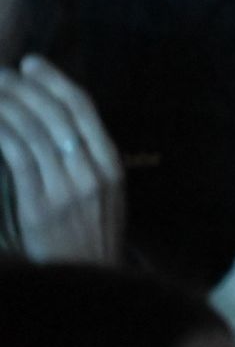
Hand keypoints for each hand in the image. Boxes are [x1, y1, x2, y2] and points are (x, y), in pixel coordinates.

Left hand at [0, 55, 124, 262]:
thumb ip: (85, 164)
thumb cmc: (90, 240)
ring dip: (8, 107)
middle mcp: (93, 172)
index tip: (31, 63)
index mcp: (111, 166)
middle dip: (26, 89)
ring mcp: (68, 189)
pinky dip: (3, 135)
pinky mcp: (41, 207)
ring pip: (36, 134)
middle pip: (57, 116)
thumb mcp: (103, 198)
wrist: (88, 283)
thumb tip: (54, 129)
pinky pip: (20, 160)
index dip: (56, 82)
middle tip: (1, 73)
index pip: (84, 110)